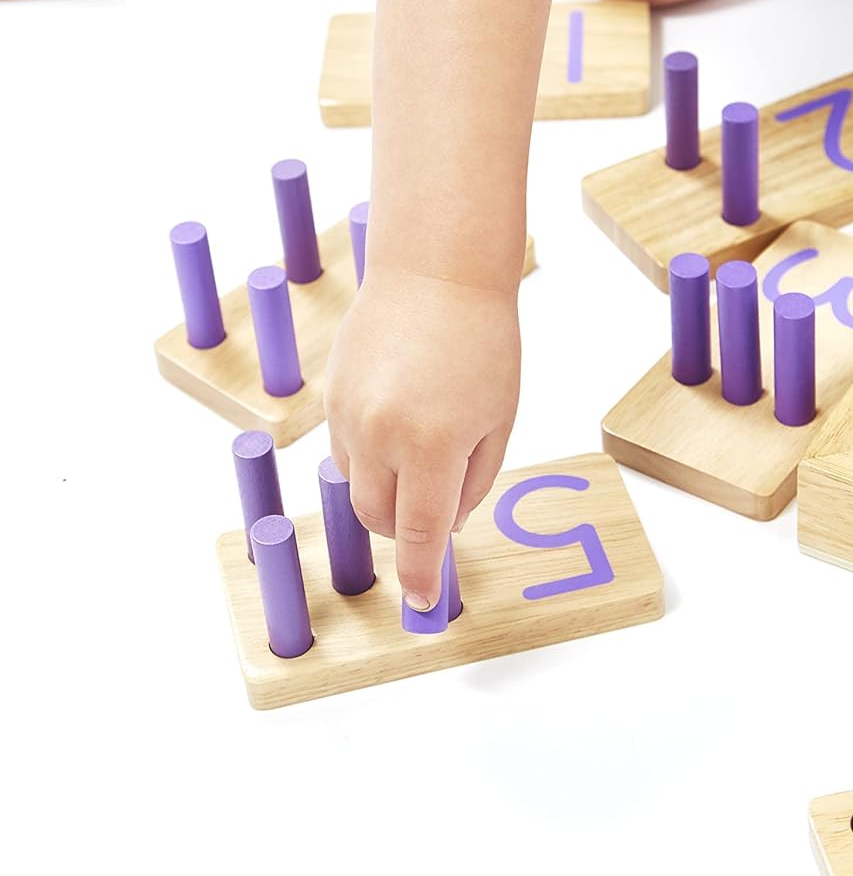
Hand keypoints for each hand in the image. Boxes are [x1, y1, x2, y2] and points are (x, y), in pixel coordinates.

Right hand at [325, 268, 520, 611]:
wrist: (436, 272)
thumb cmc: (481, 339)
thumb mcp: (498, 419)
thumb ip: (473, 481)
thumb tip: (448, 524)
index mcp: (432, 446)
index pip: (422, 535)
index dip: (423, 576)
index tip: (423, 604)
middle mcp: (381, 435)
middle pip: (378, 519)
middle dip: (405, 532)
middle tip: (435, 514)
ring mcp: (349, 415)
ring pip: (356, 485)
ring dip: (386, 491)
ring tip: (424, 447)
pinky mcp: (332, 395)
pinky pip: (344, 448)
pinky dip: (369, 455)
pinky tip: (399, 421)